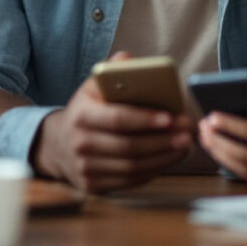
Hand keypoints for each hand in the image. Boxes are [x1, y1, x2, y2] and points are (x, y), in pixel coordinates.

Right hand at [32, 52, 190, 191]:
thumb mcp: (93, 87)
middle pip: (128, 147)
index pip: (117, 119)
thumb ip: (113, 71)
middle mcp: (80, 143)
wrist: (59, 143)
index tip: (170, 117)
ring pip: (132, 167)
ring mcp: (85, 168)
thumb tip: (129, 60)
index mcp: (81, 115)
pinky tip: (168, 159)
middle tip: (187, 133)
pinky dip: (153, 171)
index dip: (145, 120)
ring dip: (163, 158)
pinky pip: (130, 181)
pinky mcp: (94, 185)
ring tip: (184, 146)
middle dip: (162, 141)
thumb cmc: (87, 109)